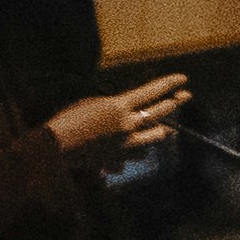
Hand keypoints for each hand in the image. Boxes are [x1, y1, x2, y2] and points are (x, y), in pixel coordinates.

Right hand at [48, 68, 191, 159]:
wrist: (54, 147)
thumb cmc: (66, 119)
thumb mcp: (92, 105)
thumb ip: (115, 111)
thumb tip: (130, 116)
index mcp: (119, 107)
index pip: (151, 92)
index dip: (169, 84)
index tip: (183, 79)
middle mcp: (127, 126)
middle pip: (159, 113)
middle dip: (175, 103)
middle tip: (186, 97)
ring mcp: (124, 145)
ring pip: (153, 139)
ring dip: (158, 134)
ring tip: (167, 131)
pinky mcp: (116, 160)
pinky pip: (130, 158)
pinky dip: (128, 156)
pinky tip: (126, 158)